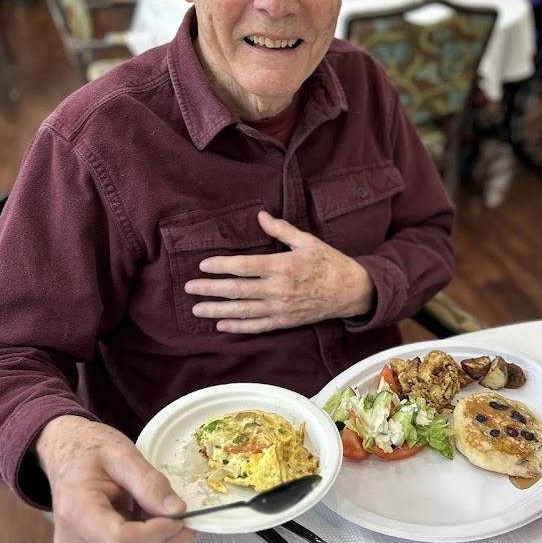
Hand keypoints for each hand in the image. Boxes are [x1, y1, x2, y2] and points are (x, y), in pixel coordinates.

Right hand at [36, 416, 194, 542]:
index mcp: (77, 509)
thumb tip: (177, 511)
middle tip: (189, 522)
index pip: (119, 540)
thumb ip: (150, 482)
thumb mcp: (123, 453)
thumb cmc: (89, 447)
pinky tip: (154, 518)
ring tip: (172, 516)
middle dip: (163, 541)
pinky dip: (145, 538)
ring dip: (157, 540)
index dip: (154, 535)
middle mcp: (74, 536)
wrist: (65, 450)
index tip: (181, 520)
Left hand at [184, 210, 374, 333]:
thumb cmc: (329, 262)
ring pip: (243, 311)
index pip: (244, 266)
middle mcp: (279, 289)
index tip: (203, 265)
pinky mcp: (285, 321)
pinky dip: (238, 327)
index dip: (221, 266)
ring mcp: (281, 308)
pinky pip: (257, 326)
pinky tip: (222, 326)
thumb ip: (281, 229)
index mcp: (283, 266)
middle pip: (237, 290)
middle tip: (189, 287)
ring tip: (197, 309)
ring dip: (217, 311)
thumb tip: (260, 215)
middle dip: (210, 289)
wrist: (352, 291)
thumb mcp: (307, 241)